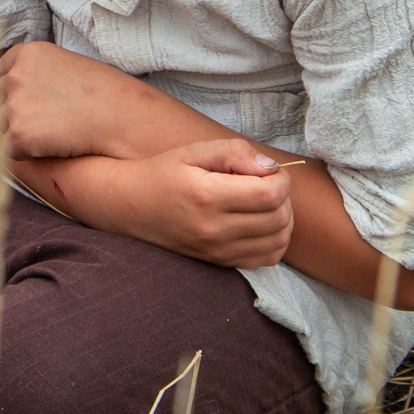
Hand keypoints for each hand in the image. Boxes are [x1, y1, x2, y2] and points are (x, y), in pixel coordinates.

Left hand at [0, 41, 160, 160]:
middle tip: (47, 121)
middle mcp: (15, 75)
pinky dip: (25, 153)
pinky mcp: (19, 135)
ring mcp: (15, 105)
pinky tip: (52, 147)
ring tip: (52, 134)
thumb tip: (10, 88)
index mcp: (27, 54)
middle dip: (14, 112)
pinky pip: (8, 149)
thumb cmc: (104, 94)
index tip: (35, 99)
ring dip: (18, 132)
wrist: (124, 118)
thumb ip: (35, 72)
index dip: (16, 89)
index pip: (0, 71)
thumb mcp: (65, 65)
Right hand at [106, 138, 294, 268]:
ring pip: (278, 241)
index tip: (268, 169)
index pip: (270, 194)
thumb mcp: (193, 151)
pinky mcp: (220, 262)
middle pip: (279, 218)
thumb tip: (271, 167)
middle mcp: (214, 230)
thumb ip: (234, 152)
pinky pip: (267, 259)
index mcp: (207, 196)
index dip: (281, 178)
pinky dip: (275, 241)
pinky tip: (261, 223)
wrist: (129, 206)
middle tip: (267, 182)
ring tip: (265, 202)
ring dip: (283, 219)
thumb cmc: (162, 172)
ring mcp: (217, 251)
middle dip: (284, 197)